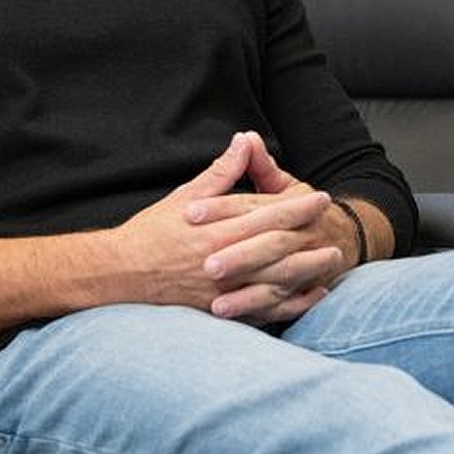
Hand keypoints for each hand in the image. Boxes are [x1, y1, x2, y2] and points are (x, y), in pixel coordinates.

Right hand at [113, 133, 344, 326]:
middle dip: (308, 237)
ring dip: (307, 271)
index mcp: (215, 230)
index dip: (296, 207)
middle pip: (277, 248)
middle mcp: (222, 261)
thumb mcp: (184, 197)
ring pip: (274, 281)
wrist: (120, 275)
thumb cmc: (150, 234)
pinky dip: (289, 305)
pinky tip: (309, 297)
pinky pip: (262, 310)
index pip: (266, 216)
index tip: (319, 198)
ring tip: (332, 261)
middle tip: (334, 227)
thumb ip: (219, 173)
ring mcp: (222, 290)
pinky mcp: (219, 310)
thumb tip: (243, 142)